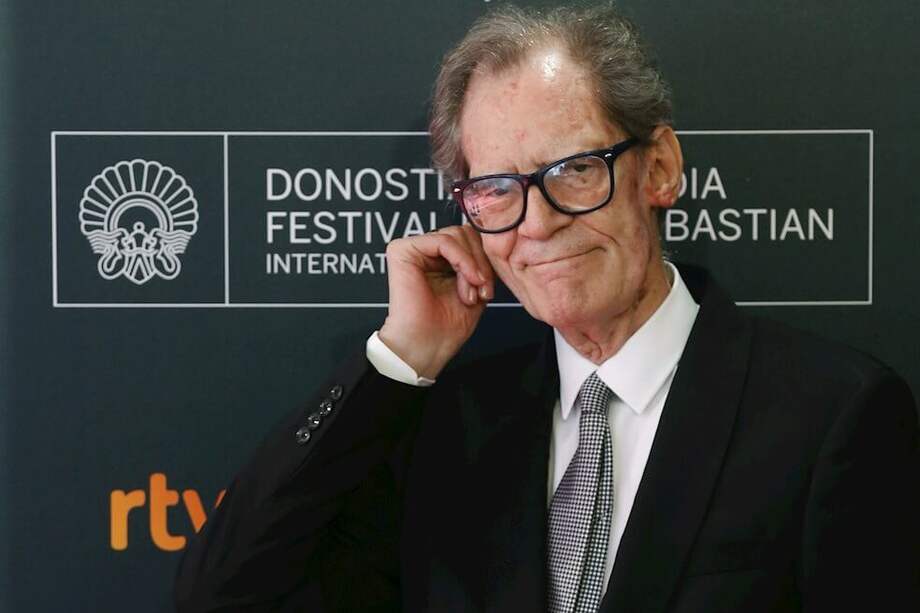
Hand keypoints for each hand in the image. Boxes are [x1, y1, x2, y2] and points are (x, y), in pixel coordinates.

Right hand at [379, 225, 493, 378]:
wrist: (427, 346)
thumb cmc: (447, 326)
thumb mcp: (476, 287)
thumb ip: (481, 262)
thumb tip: (493, 239)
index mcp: (441, 259)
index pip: (470, 238)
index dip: (485, 259)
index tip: (489, 289)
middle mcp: (426, 251)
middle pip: (465, 233)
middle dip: (480, 262)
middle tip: (482, 291)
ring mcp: (413, 248)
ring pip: (457, 235)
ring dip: (472, 265)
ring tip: (470, 293)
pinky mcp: (402, 250)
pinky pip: (444, 241)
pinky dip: (462, 260)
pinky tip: (467, 281)